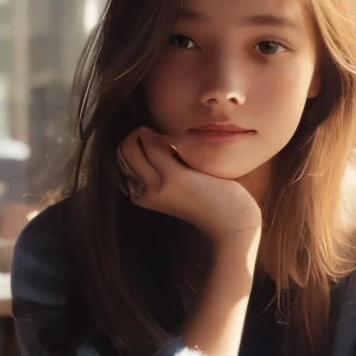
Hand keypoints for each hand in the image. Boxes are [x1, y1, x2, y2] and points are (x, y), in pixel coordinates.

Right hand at [117, 127, 261, 244]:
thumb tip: (158, 142)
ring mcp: (158, 185)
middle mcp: (146, 193)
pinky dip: (156, 135)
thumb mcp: (180, 189)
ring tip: (158, 131)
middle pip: (124, 155)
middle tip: (148, 131)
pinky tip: (168, 135)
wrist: (232, 223)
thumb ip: (166, 171)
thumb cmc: (212, 203)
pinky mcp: (174, 177)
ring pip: (134, 149)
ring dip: (142, 133)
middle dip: (132, 138)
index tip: (145, 139)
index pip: (123, 165)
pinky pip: (154, 146)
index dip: (131, 147)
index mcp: (144, 198)